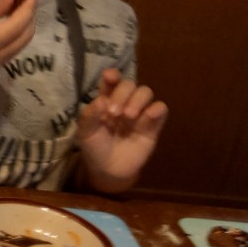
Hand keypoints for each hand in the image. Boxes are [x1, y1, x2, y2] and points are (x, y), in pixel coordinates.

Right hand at [0, 0, 37, 72]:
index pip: (19, 22)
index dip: (29, 5)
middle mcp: (2, 53)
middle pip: (28, 31)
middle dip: (31, 12)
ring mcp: (5, 59)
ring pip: (27, 38)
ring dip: (28, 20)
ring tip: (22, 4)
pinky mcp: (5, 60)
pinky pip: (21, 42)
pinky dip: (23, 28)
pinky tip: (15, 18)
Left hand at [76, 68, 168, 193]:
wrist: (108, 170)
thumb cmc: (95, 147)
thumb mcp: (86, 132)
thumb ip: (89, 116)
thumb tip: (100, 100)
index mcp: (106, 100)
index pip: (111, 82)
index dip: (112, 76)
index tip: (110, 77)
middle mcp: (124, 102)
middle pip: (129, 85)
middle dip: (122, 94)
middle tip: (114, 113)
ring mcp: (140, 113)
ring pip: (146, 92)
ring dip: (138, 100)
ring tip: (128, 116)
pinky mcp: (153, 125)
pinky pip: (161, 109)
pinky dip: (157, 109)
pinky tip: (149, 116)